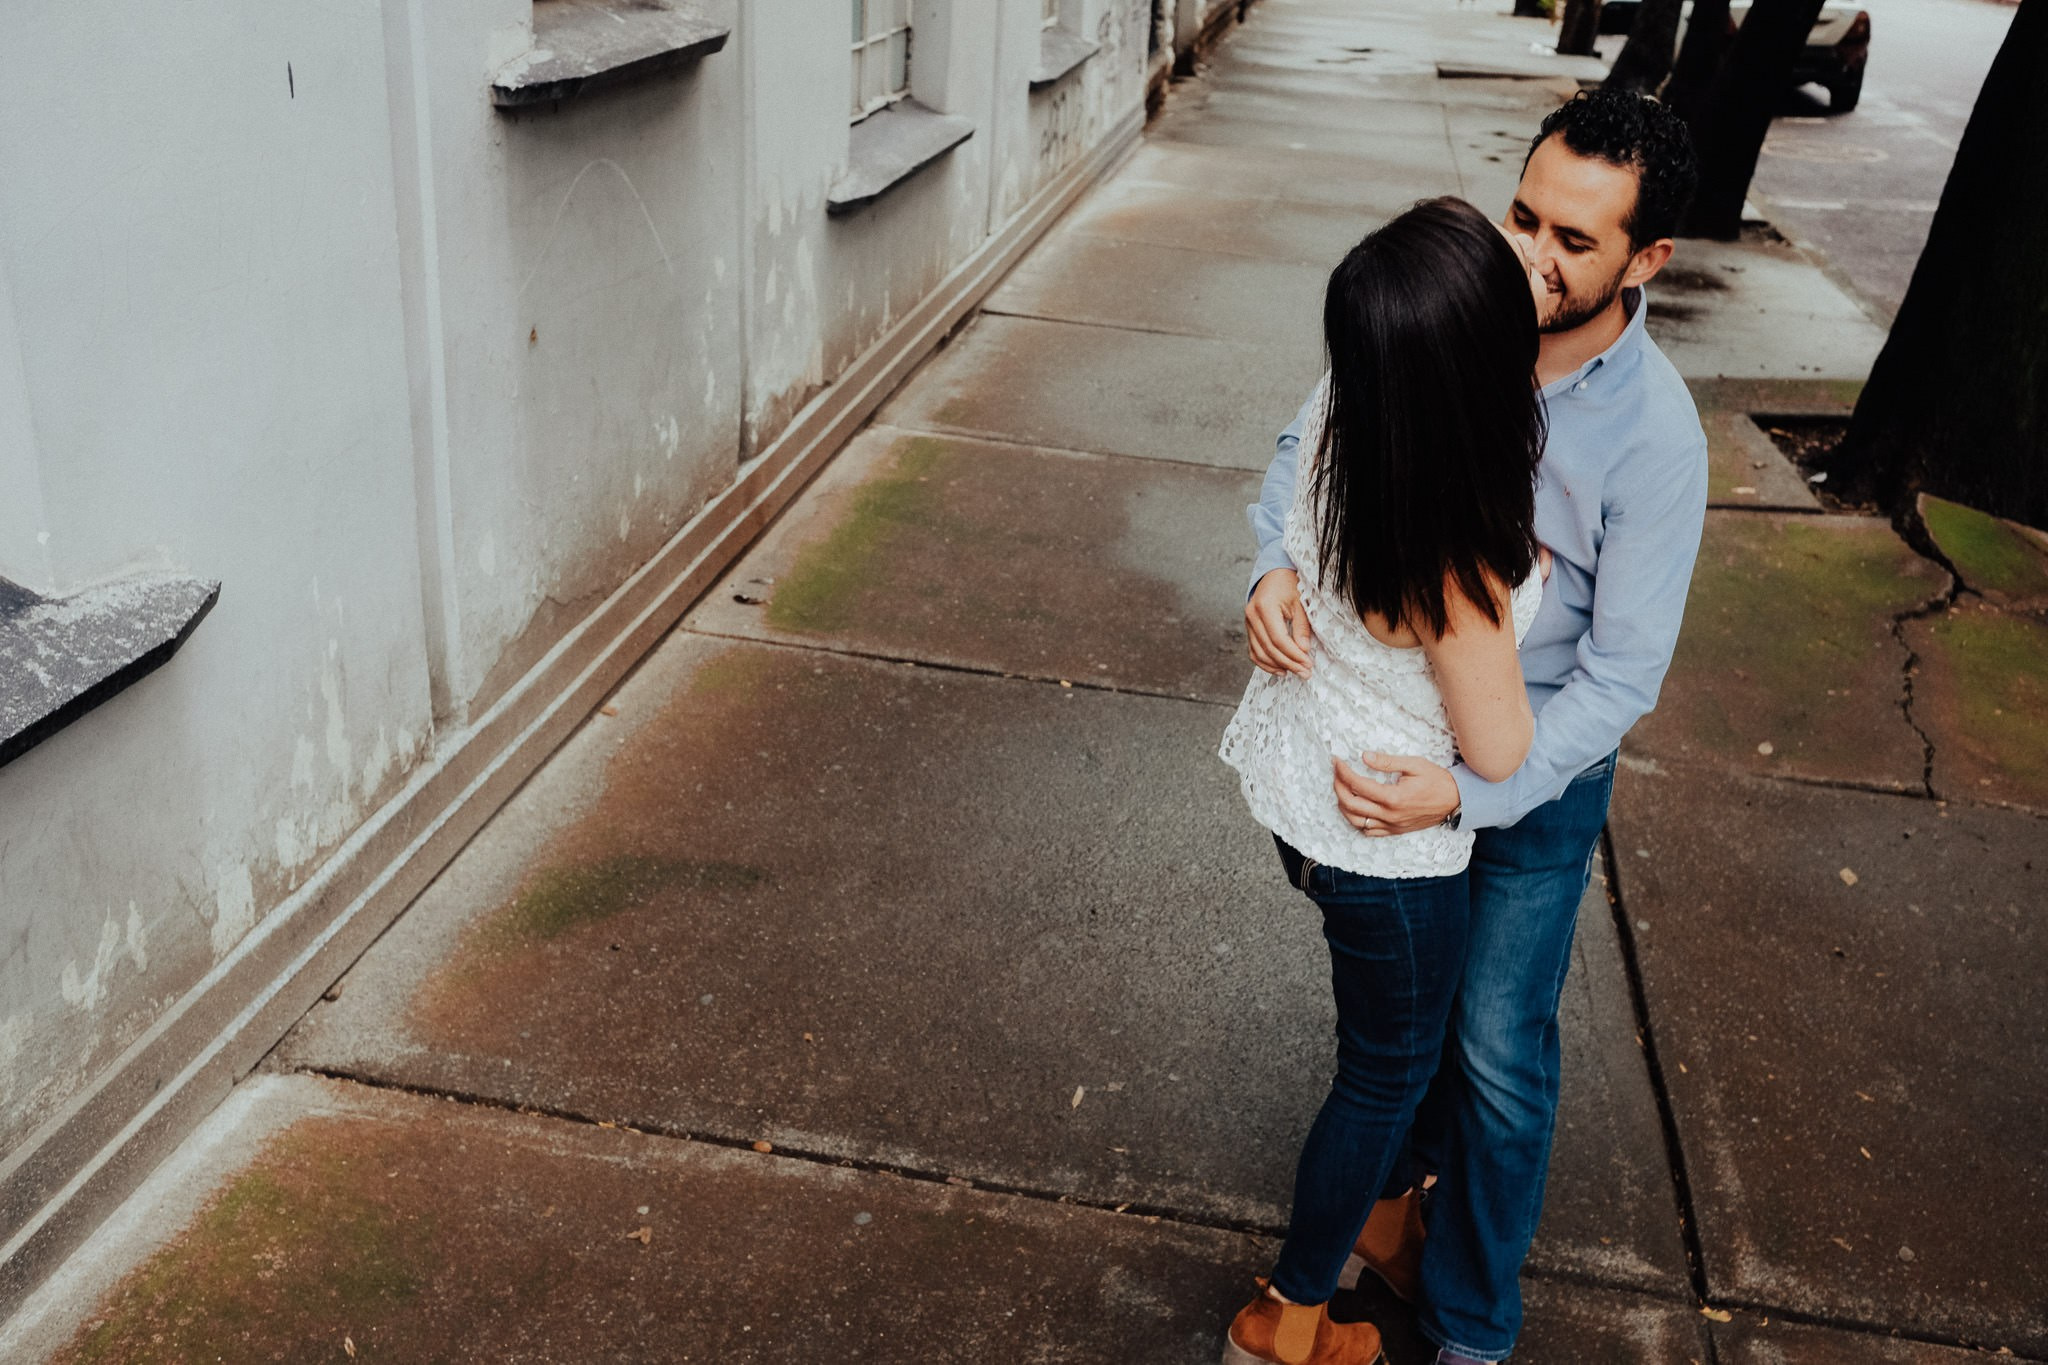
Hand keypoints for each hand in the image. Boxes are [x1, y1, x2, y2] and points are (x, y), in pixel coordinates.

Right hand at [1246, 569, 1312, 677]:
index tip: (1307, 664)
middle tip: (1305, 673)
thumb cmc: (1289, 584)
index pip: (1278, 639)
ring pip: (1259, 652)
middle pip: (1269, 648)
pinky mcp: (1249, 628)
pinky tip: (1279, 669)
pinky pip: (1254, 650)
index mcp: (1265, 607)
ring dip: (1277, 666)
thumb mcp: (1301, 602)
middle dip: (1288, 663)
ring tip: (1294, 672)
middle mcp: (1252, 615)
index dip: (1293, 655)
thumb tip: (1303, 650)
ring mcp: (1248, 622)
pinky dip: (1265, 663)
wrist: (1274, 573)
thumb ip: (1302, 627)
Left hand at [1332, 751, 1459, 835]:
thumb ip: (1387, 762)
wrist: (1456, 801)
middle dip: (1338, 786)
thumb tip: (1364, 756)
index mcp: (1393, 797)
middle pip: (1351, 804)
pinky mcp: (1395, 831)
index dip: (1343, 771)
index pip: (1357, 785)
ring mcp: (1391, 826)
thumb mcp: (1414, 765)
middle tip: (1336, 772)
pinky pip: (1368, 831)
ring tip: (1341, 789)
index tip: (1337, 761)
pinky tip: (1355, 808)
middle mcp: (1389, 815)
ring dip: (1343, 805)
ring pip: (1355, 821)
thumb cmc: (1437, 780)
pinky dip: (1356, 821)